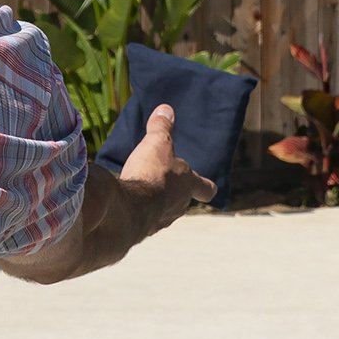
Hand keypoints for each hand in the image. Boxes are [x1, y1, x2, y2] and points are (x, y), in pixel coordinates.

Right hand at [118, 104, 214, 235]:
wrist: (130, 209)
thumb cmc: (151, 174)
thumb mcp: (156, 143)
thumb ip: (162, 128)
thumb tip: (166, 110)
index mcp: (188, 184)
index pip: (206, 188)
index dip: (206, 186)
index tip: (210, 188)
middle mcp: (179, 205)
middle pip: (182, 200)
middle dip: (174, 191)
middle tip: (163, 180)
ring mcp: (162, 220)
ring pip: (163, 211)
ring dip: (156, 202)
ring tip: (142, 191)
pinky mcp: (143, 229)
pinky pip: (144, 219)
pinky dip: (139, 212)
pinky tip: (129, 205)